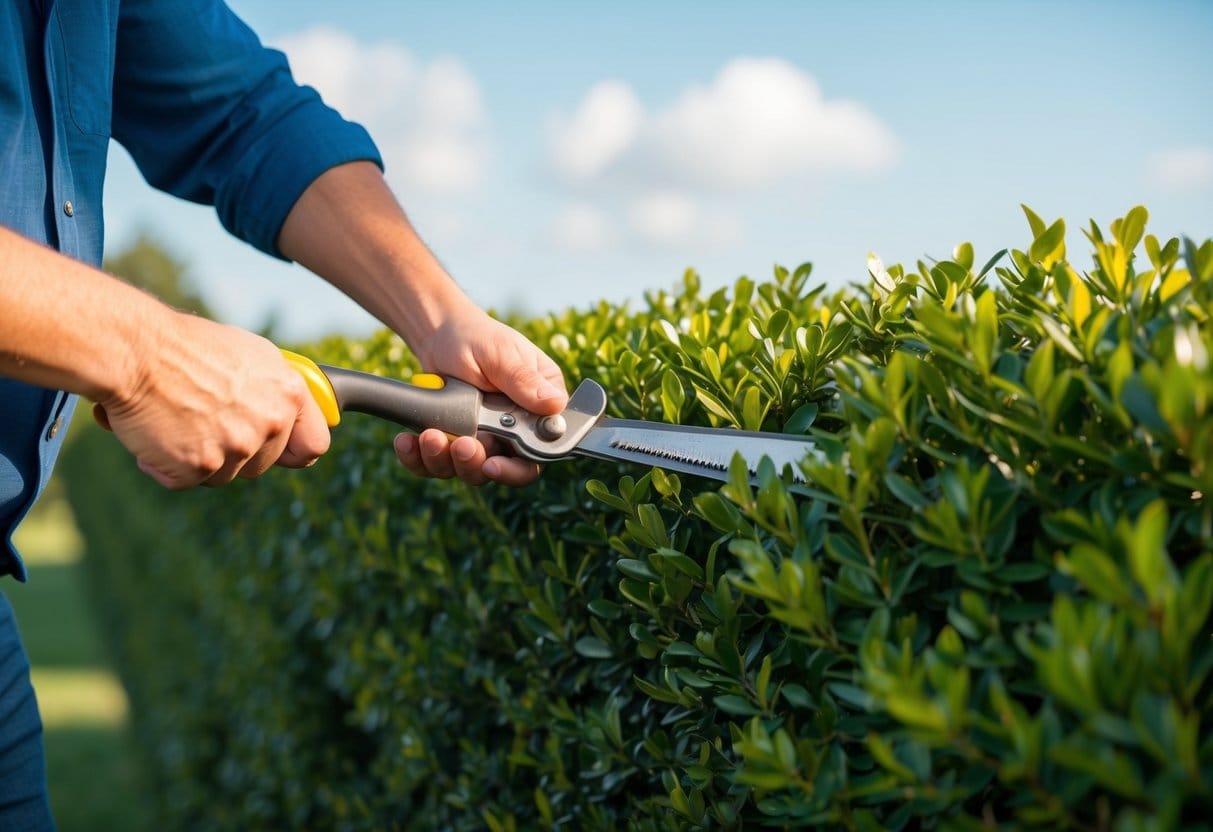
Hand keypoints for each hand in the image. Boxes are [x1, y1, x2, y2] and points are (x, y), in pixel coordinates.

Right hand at [97, 313, 330, 488]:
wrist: (136, 350)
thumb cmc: (186, 347)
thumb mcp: (250, 356)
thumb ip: (273, 391)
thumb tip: (284, 412)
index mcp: (289, 394)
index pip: (314, 444)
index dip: (294, 451)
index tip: (283, 452)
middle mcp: (270, 422)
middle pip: (262, 464)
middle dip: (235, 450)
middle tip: (204, 420)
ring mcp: (237, 447)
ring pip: (224, 475)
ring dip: (200, 457)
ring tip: (177, 418)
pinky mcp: (200, 466)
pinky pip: (185, 480)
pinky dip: (165, 464)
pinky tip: (155, 431)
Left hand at [393, 305, 567, 486]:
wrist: (437, 335)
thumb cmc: (476, 337)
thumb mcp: (501, 355)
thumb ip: (525, 382)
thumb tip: (555, 405)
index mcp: (537, 408)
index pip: (538, 453)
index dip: (517, 468)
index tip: (491, 464)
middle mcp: (514, 430)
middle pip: (501, 468)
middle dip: (473, 463)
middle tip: (458, 444)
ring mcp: (482, 439)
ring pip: (466, 470)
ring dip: (443, 459)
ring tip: (428, 434)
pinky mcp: (452, 443)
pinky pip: (435, 464)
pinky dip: (418, 458)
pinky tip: (406, 442)